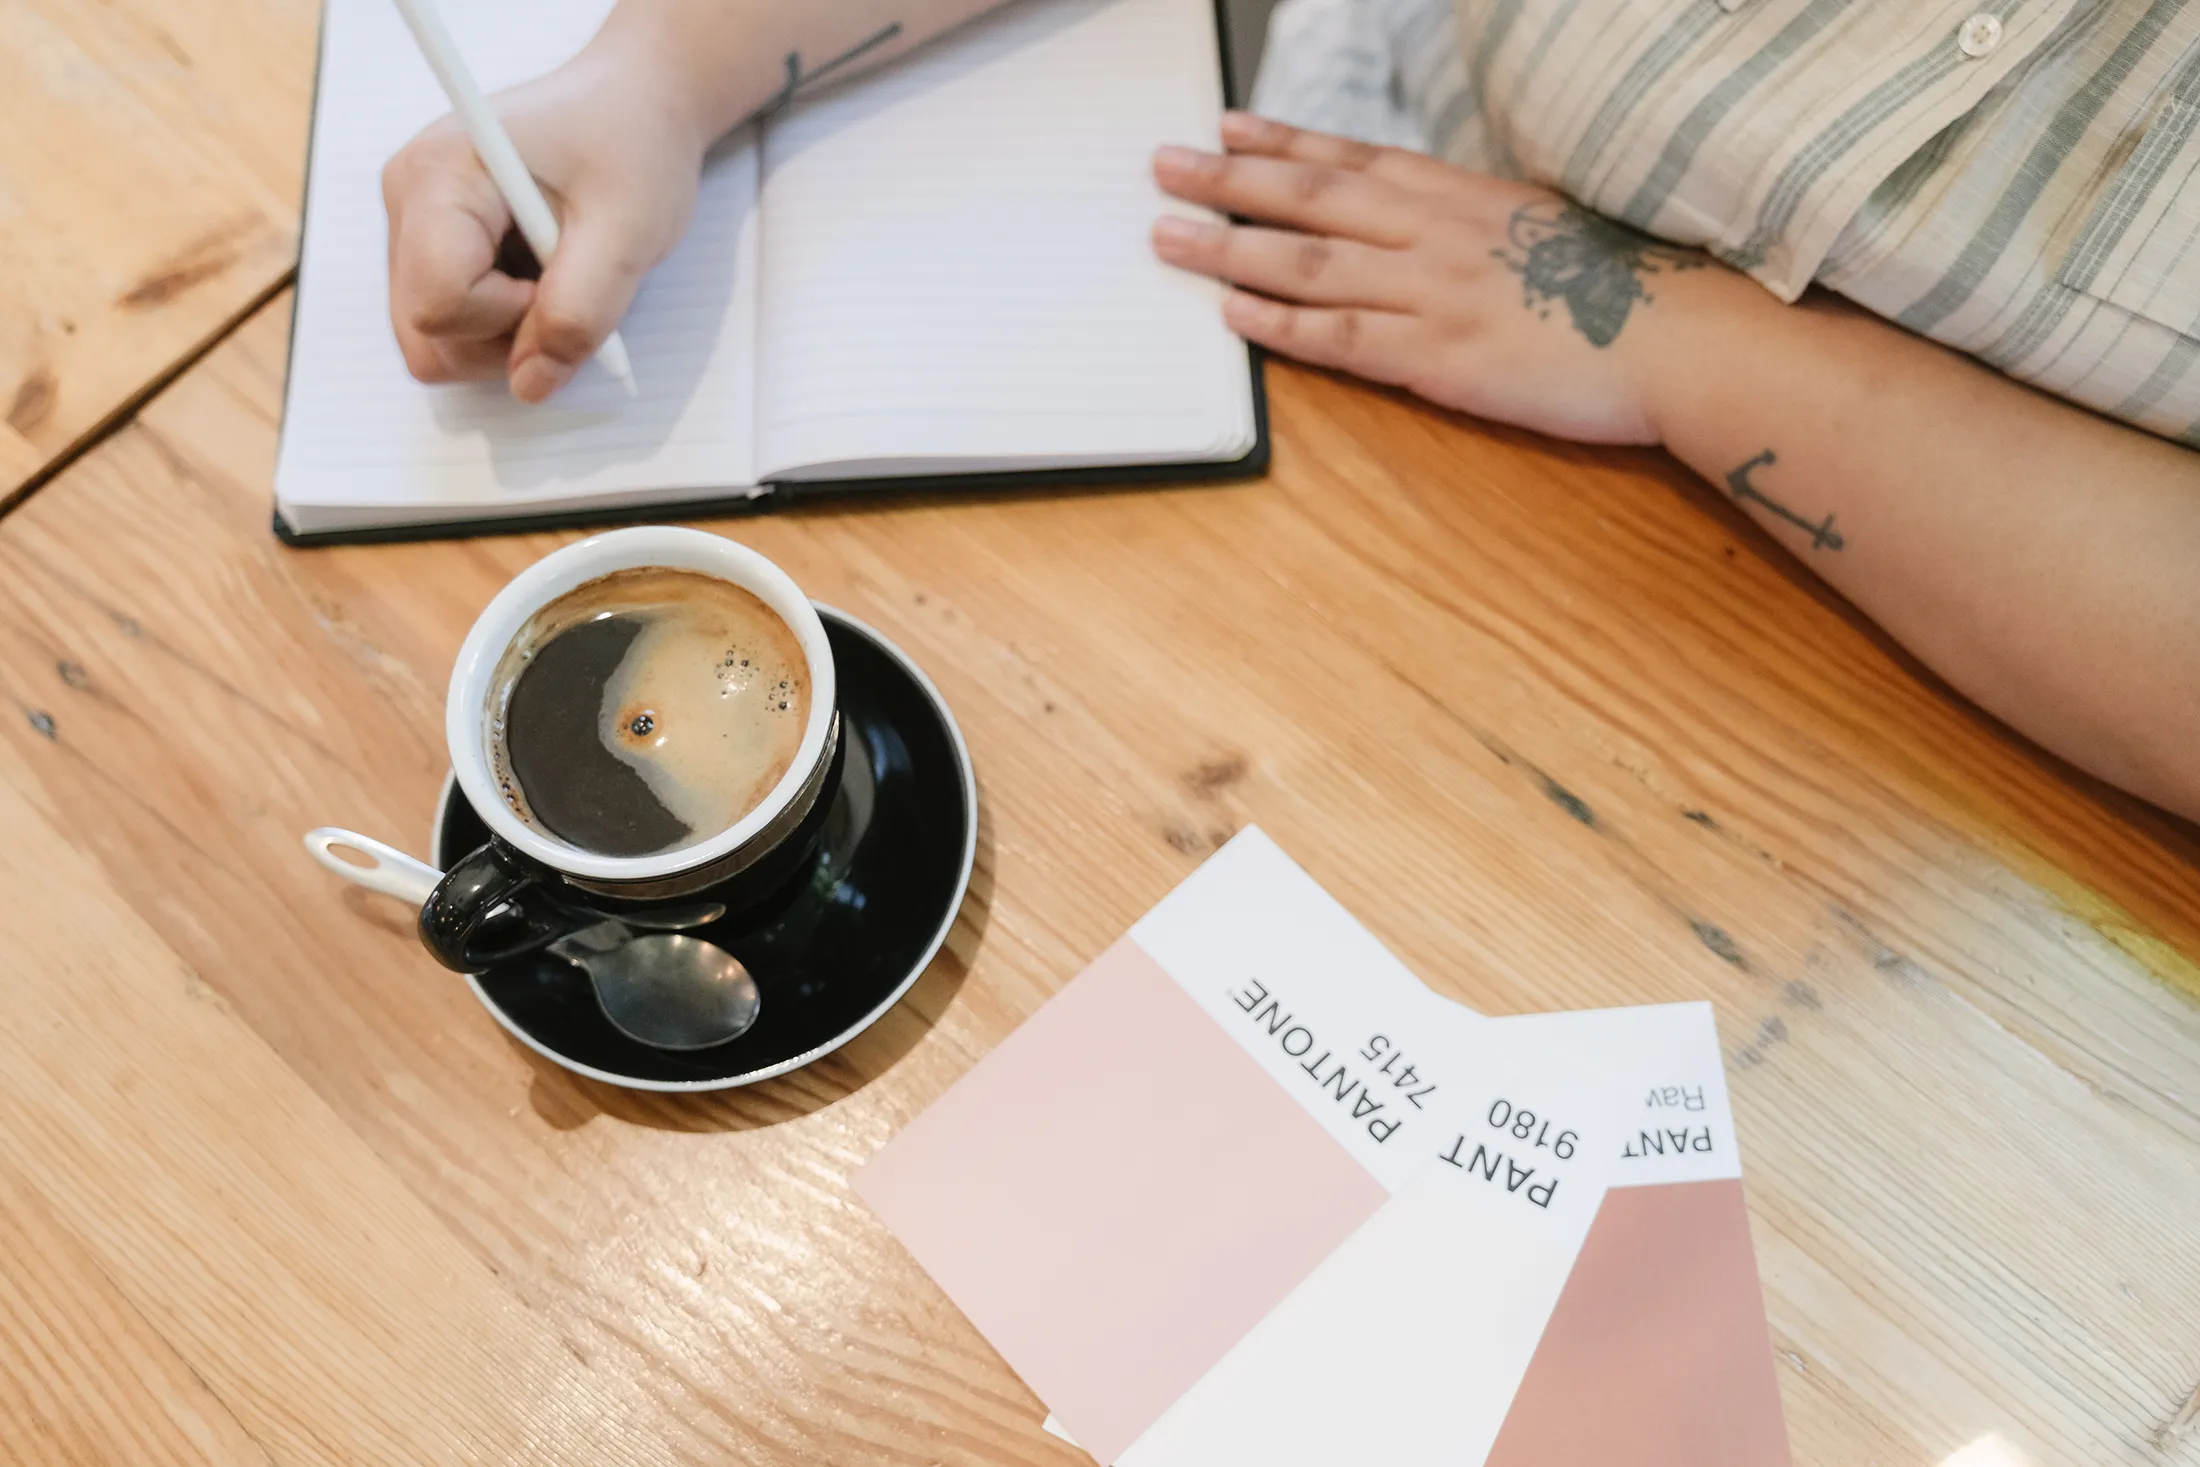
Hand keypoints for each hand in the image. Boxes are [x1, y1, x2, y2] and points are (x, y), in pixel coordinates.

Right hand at [381, 38, 706, 401]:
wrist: (633, 102)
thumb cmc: (632, 143)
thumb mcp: (628, 232)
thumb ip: (580, 313)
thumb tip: (529, 385)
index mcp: (441, 174)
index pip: (438, 304)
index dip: (510, 318)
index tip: (564, 276)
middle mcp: (406, 196)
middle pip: (426, 332)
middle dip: (505, 339)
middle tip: (568, 286)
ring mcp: (411, 221)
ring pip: (433, 337)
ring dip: (506, 334)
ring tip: (558, 274)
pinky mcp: (429, 243)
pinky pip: (450, 322)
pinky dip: (501, 321)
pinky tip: (540, 273)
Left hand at [1151, 113, 1722, 445]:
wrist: (1683, 338)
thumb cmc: (1625, 288)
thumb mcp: (1544, 228)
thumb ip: (1477, 225)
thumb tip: (1434, 228)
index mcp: (1463, 195)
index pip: (1352, 158)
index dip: (1283, 140)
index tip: (1228, 127)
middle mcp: (1436, 232)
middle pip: (1311, 197)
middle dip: (1230, 179)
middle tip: (1164, 167)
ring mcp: (1433, 292)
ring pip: (1307, 262)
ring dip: (1230, 248)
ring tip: (1171, 237)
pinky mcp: (1438, 357)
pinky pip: (1340, 337)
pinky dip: (1279, 325)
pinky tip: (1231, 314)